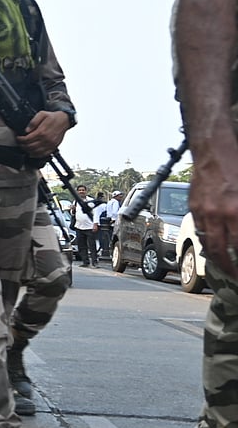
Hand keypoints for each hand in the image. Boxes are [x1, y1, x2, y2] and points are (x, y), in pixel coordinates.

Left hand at [17, 110, 70, 157]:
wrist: (64, 120)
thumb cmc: (53, 117)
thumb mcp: (42, 114)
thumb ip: (33, 122)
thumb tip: (26, 130)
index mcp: (42, 132)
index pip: (27, 139)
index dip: (20, 140)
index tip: (18, 138)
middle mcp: (46, 139)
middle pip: (30, 146)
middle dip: (22, 145)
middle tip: (20, 143)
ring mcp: (50, 144)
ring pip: (36, 152)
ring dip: (28, 151)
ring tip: (24, 147)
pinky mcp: (54, 147)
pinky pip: (44, 154)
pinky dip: (36, 155)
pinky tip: (32, 153)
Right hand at [187, 150, 237, 276]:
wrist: (214, 151)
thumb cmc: (236, 168)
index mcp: (235, 211)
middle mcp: (217, 214)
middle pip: (220, 251)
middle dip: (228, 268)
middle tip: (234, 277)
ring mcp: (203, 211)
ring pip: (206, 243)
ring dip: (215, 258)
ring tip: (224, 266)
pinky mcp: (193, 207)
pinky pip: (198, 230)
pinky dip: (205, 242)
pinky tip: (213, 246)